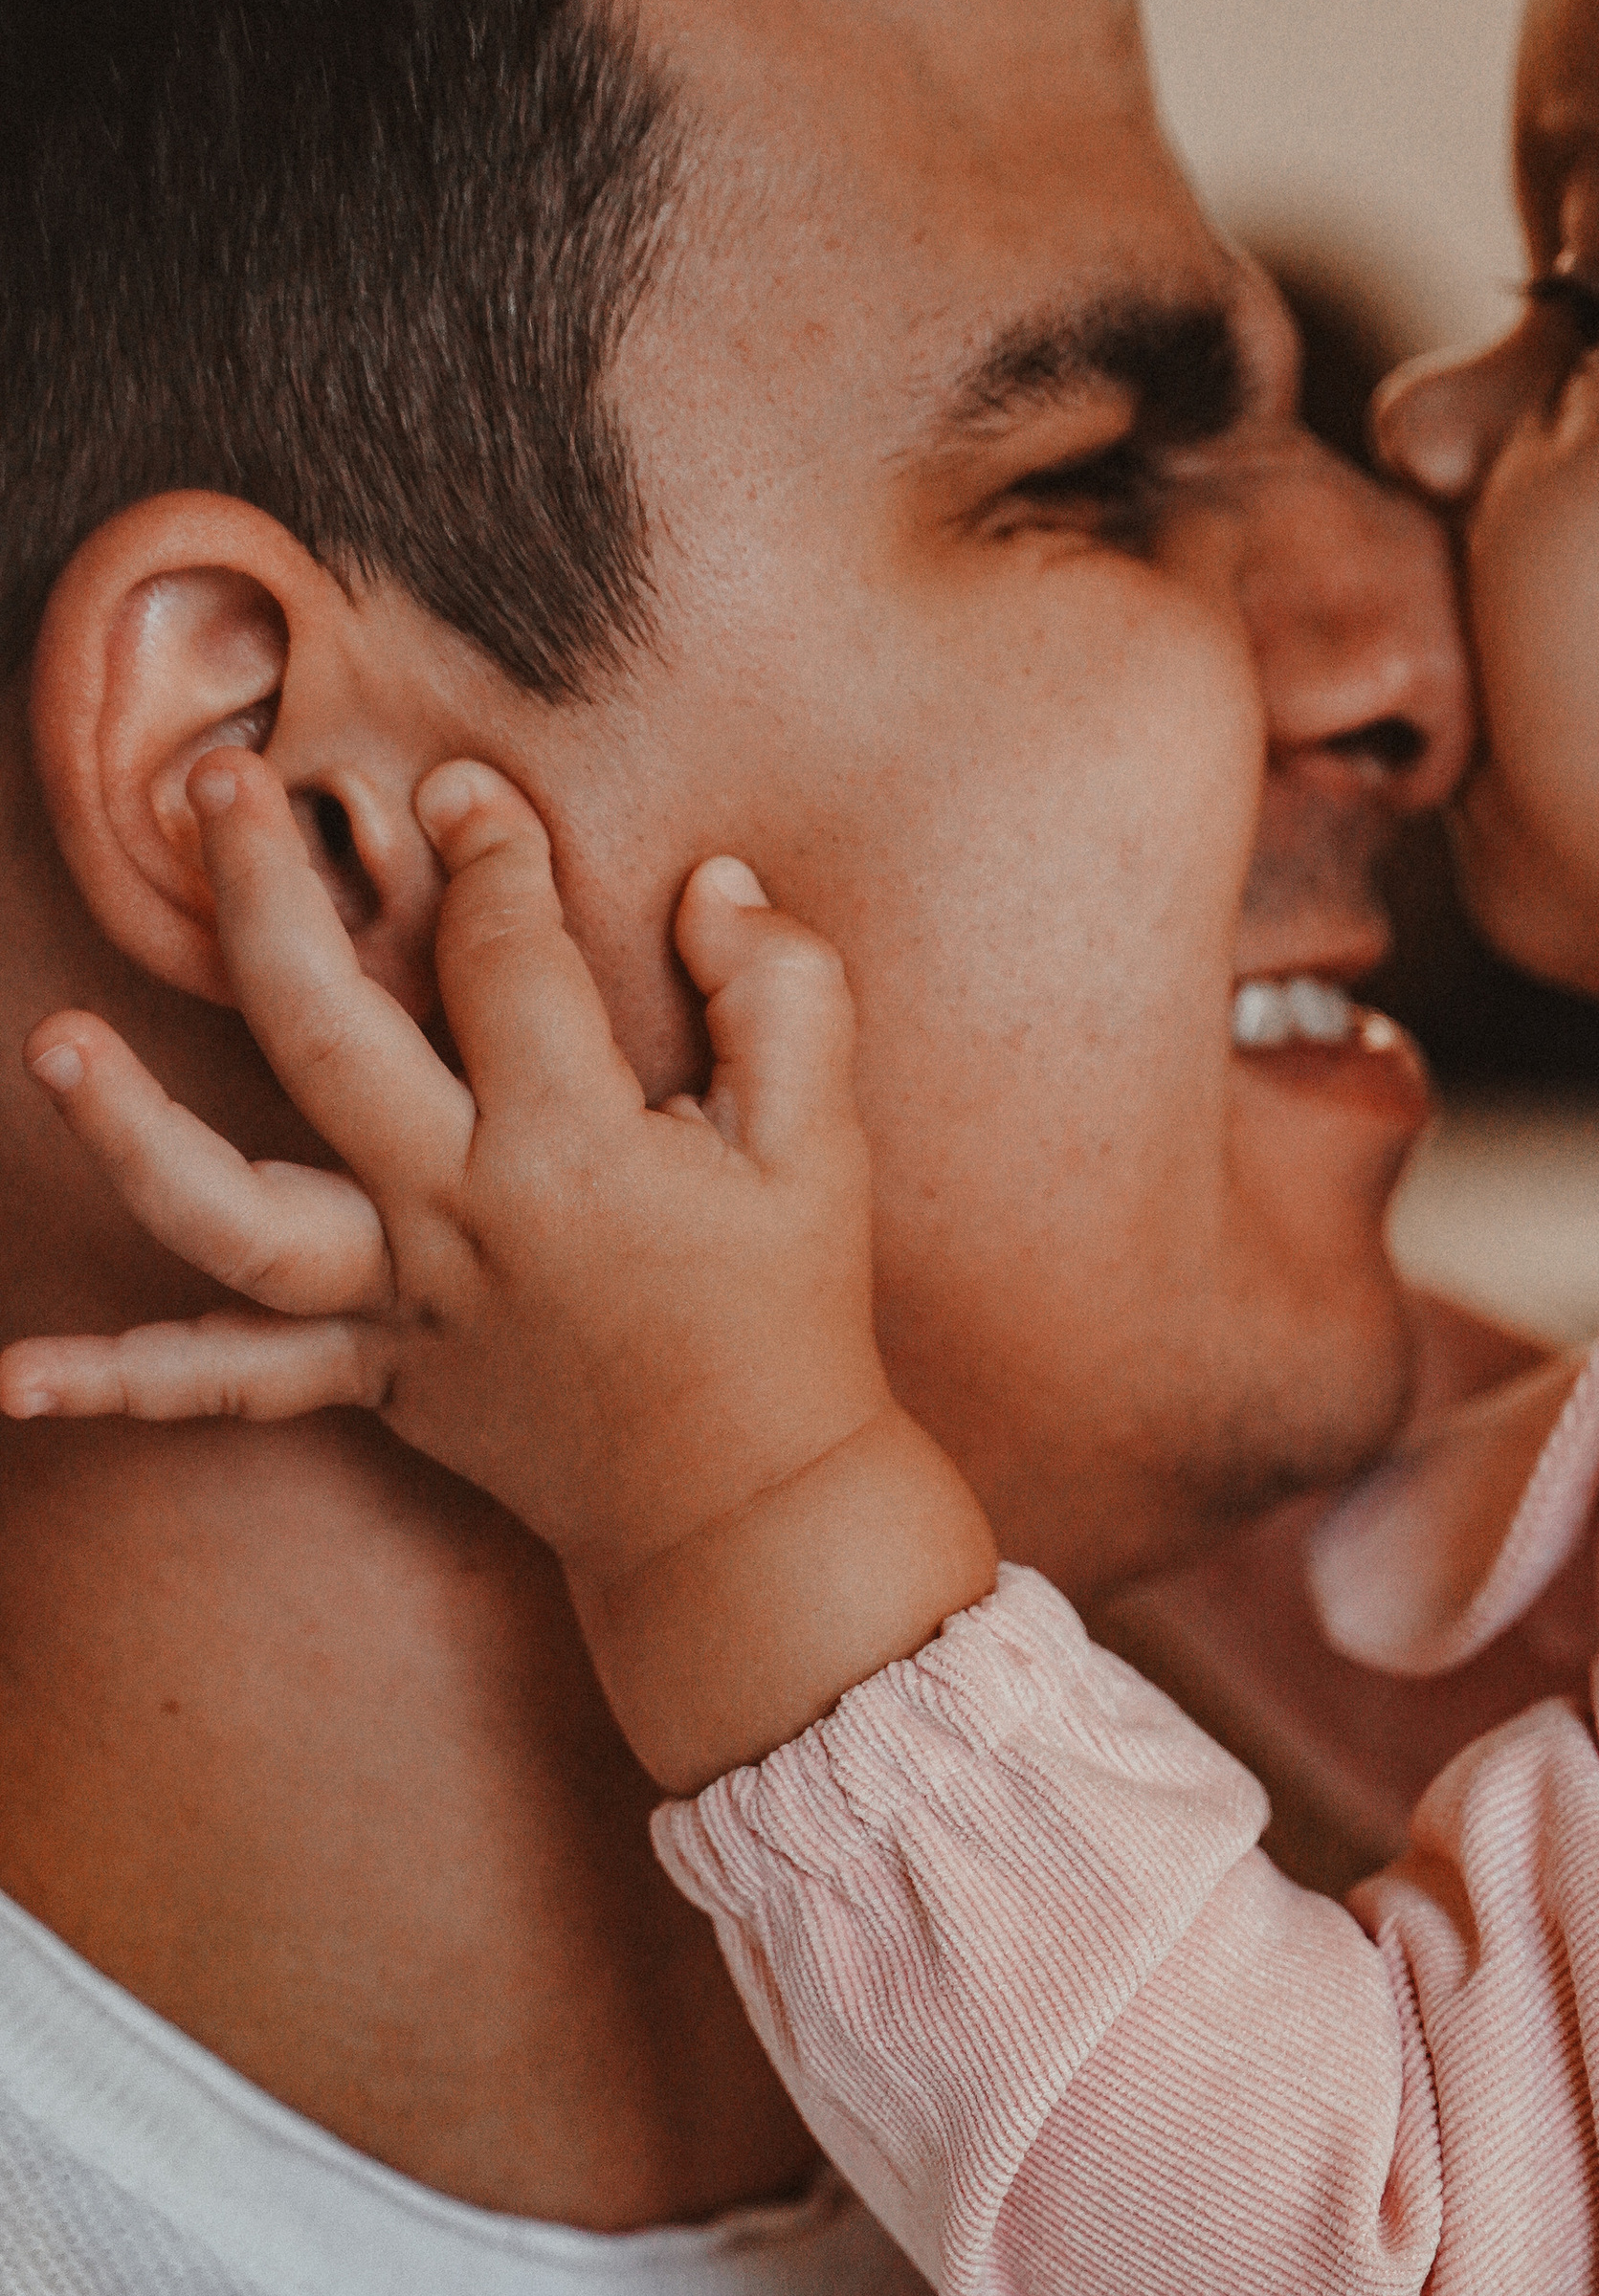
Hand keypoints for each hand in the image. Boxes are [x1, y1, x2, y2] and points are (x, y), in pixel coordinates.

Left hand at [2, 749, 997, 1784]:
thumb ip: (786, 997)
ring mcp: (403, 1305)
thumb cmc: (788, 1312)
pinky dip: (126, 1386)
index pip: (508, 960)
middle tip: (218, 788)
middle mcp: (460, 1220)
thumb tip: (716, 887)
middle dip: (267, 898)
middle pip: (328, 1039)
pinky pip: (238, 1383)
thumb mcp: (821, 1146)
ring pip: (237, 1221)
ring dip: (135, 1135)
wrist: (744, 1508)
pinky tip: (14, 1384)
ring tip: (58, 1045)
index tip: (466, 792)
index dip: (491, 855)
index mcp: (573, 1150)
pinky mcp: (378, 1377)